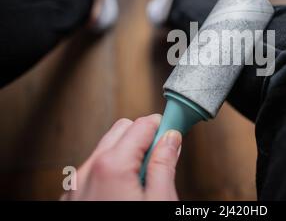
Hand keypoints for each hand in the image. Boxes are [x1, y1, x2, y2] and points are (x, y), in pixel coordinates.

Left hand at [61, 114, 181, 200]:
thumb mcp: (160, 201)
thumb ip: (164, 165)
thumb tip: (170, 138)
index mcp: (111, 167)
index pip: (142, 124)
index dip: (162, 126)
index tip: (173, 131)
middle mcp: (88, 171)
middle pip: (121, 130)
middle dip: (142, 139)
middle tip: (158, 161)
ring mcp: (76, 185)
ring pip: (106, 150)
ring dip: (126, 156)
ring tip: (140, 183)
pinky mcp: (72, 198)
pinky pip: (92, 171)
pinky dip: (109, 173)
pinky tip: (122, 193)